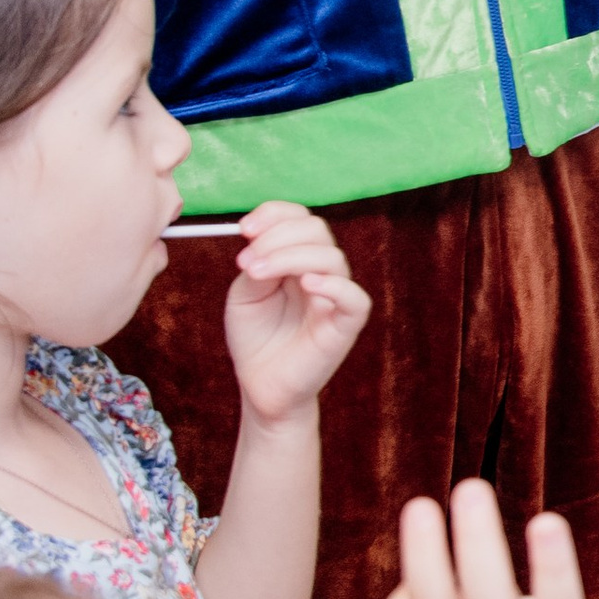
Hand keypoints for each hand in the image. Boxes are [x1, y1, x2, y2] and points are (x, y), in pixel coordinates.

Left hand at [223, 202, 370, 429]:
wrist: (260, 384)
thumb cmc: (255, 338)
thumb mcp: (246, 292)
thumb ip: (258, 263)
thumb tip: (261, 239)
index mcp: (299, 259)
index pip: (301, 218)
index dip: (275, 214)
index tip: (243, 229)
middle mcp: (322, 272)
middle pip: (317, 230)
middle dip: (277, 236)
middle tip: (245, 261)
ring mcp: (336, 297)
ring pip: (331, 257)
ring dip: (289, 256)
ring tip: (257, 274)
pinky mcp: (346, 324)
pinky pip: (354, 297)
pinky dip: (333, 285)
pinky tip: (306, 285)